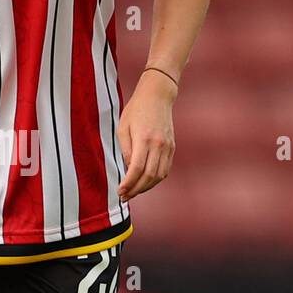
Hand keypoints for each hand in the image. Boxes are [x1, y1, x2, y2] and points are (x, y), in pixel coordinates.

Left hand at [117, 70, 176, 199]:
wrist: (157, 96)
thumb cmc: (136, 110)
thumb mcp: (123, 128)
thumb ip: (126, 150)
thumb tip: (129, 169)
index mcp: (144, 138)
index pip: (137, 168)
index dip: (129, 183)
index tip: (120, 191)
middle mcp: (158, 144)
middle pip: (149, 176)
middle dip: (136, 189)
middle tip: (124, 196)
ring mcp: (167, 146)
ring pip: (159, 176)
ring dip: (146, 187)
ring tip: (133, 192)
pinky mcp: (172, 147)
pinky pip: (165, 169)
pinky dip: (155, 179)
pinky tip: (145, 182)